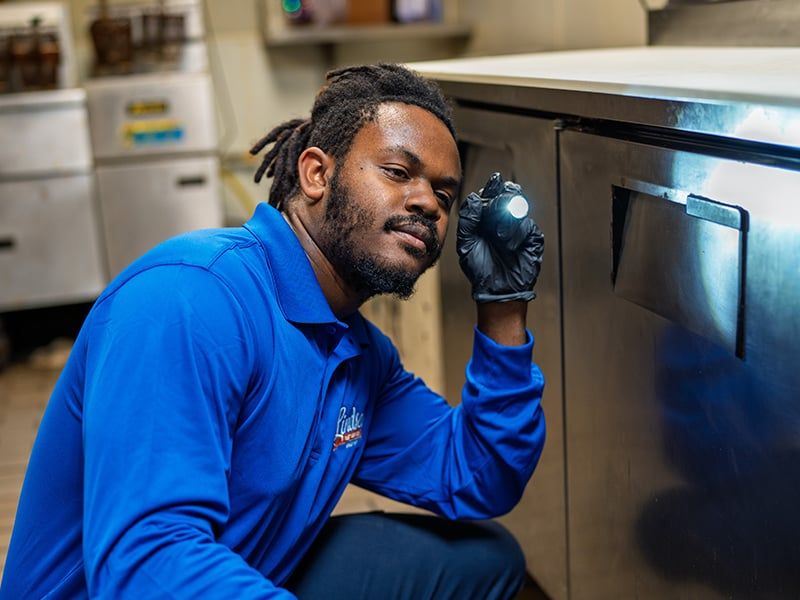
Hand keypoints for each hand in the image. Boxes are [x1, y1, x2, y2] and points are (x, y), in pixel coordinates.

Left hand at [457, 173, 543, 302]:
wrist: (497, 290)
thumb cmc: (479, 269)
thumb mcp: (466, 244)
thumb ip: (468, 221)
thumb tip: (475, 197)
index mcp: (486, 219)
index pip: (492, 196)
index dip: (493, 188)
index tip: (495, 181)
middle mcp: (503, 221)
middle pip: (509, 197)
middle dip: (505, 195)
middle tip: (500, 199)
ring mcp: (518, 228)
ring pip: (519, 210)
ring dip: (507, 219)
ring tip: (498, 235)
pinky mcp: (532, 238)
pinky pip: (527, 227)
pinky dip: (516, 234)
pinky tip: (508, 245)